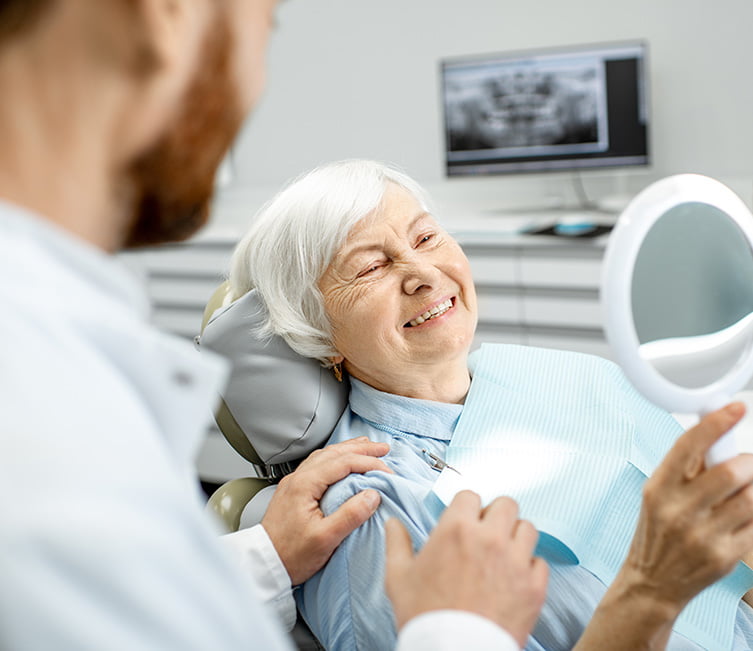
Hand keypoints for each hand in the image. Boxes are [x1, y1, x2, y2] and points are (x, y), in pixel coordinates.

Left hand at [261, 437, 391, 585]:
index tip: (387, 470)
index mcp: (305, 484)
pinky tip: (342, 461)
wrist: (263, 565)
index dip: (368, 462)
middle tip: (383, 449)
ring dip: (348, 450)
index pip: (343, 462)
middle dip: (361, 448)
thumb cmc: (291, 555)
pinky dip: (336, 458)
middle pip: (334, 453)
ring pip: (325, 456)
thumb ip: (350, 515)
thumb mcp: (325, 539)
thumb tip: (373, 495)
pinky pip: (318, 464)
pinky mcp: (293, 491)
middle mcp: (298, 478)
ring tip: (366, 448)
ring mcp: (294, 483)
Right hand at [384, 490, 547, 647]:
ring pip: (527, 529)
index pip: (470, 495)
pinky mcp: (533, 586)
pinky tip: (515, 578)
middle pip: (506, 504)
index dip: (466, 508)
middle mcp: (490, 538)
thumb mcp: (399, 577)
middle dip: (496, 516)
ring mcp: (515, 561)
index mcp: (456, 529)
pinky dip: (530, 568)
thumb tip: (392, 524)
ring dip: (515, 537)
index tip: (464, 520)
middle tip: (487, 533)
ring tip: (504, 553)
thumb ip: (397, 543)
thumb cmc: (425, 616)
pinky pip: (540, 562)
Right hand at [621, 402, 752, 614]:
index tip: (736, 408)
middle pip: (730, 472)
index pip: (688, 446)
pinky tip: (746, 513)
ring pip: (751, 498)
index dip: (715, 423)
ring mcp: (703, 535)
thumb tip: (713, 431)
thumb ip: (685, 467)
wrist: (652, 582)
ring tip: (746, 488)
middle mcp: (678, 510)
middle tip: (747, 463)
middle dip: (748, 462)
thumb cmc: (656, 532)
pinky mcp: (725, 556)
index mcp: (659, 488)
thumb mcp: (657, 494)